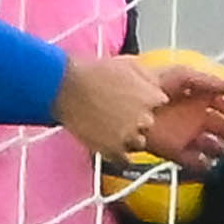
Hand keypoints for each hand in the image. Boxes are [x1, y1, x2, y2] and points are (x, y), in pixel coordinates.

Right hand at [54, 55, 168, 160]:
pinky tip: (111, 146)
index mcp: (151, 97)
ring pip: (138, 142)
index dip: (146, 101)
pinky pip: (124, 160)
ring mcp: (128, 136)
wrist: (64, 86)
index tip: (136, 100)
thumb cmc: (92, 72)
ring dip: (128, 137)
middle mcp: (144, 118)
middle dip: (137, 119)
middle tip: (119, 113)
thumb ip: (148, 76)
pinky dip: (119, 155)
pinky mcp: (112, 149)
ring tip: (111, 128)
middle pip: (148, 123)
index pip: (159, 103)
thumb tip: (156, 83)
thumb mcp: (128, 64)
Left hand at [139, 57, 223, 172]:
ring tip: (222, 150)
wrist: (96, 97)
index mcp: (191, 92)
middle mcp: (187, 112)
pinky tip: (207, 164)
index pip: (218, 100)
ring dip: (216, 148)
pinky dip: (199, 164)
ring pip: (206, 143)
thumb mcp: (175, 75)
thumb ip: (206, 81)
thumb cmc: (133, 79)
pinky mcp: (166, 149)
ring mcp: (178, 131)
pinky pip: (188, 159)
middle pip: (215, 124)